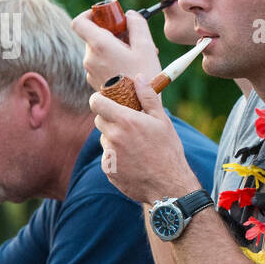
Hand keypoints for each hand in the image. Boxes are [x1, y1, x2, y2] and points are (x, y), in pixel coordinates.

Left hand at [73, 8, 161, 91]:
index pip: (79, 21)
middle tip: (132, 40)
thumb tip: (130, 15)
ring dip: (114, 49)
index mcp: (99, 45)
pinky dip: (112, 62)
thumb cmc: (143, 77)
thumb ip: (137, 24)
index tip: (104, 16)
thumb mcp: (146, 46)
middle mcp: (90, 58)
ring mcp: (90, 72)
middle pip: (93, 36)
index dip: (89, 14)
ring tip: (136, 57)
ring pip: (99, 51)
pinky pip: (101, 65)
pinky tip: (130, 69)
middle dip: (112, 34)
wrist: (139, 109)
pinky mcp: (95, 82)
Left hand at [89, 76, 196, 204]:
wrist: (169, 185)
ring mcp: (109, 154)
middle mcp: (113, 136)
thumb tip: (139, 78)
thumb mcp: (162, 120)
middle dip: (110, 119)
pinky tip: (134, 162)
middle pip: (99, 120)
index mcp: (125, 120)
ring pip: (104, 139)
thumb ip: (148, 97)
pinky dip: (117, 157)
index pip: (96, 102)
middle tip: (129, 126)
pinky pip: (108, 157)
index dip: (99, 100)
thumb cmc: (168, 150)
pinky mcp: (108, 170)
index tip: (107, 101)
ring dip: (114, 139)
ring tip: (136, 147)